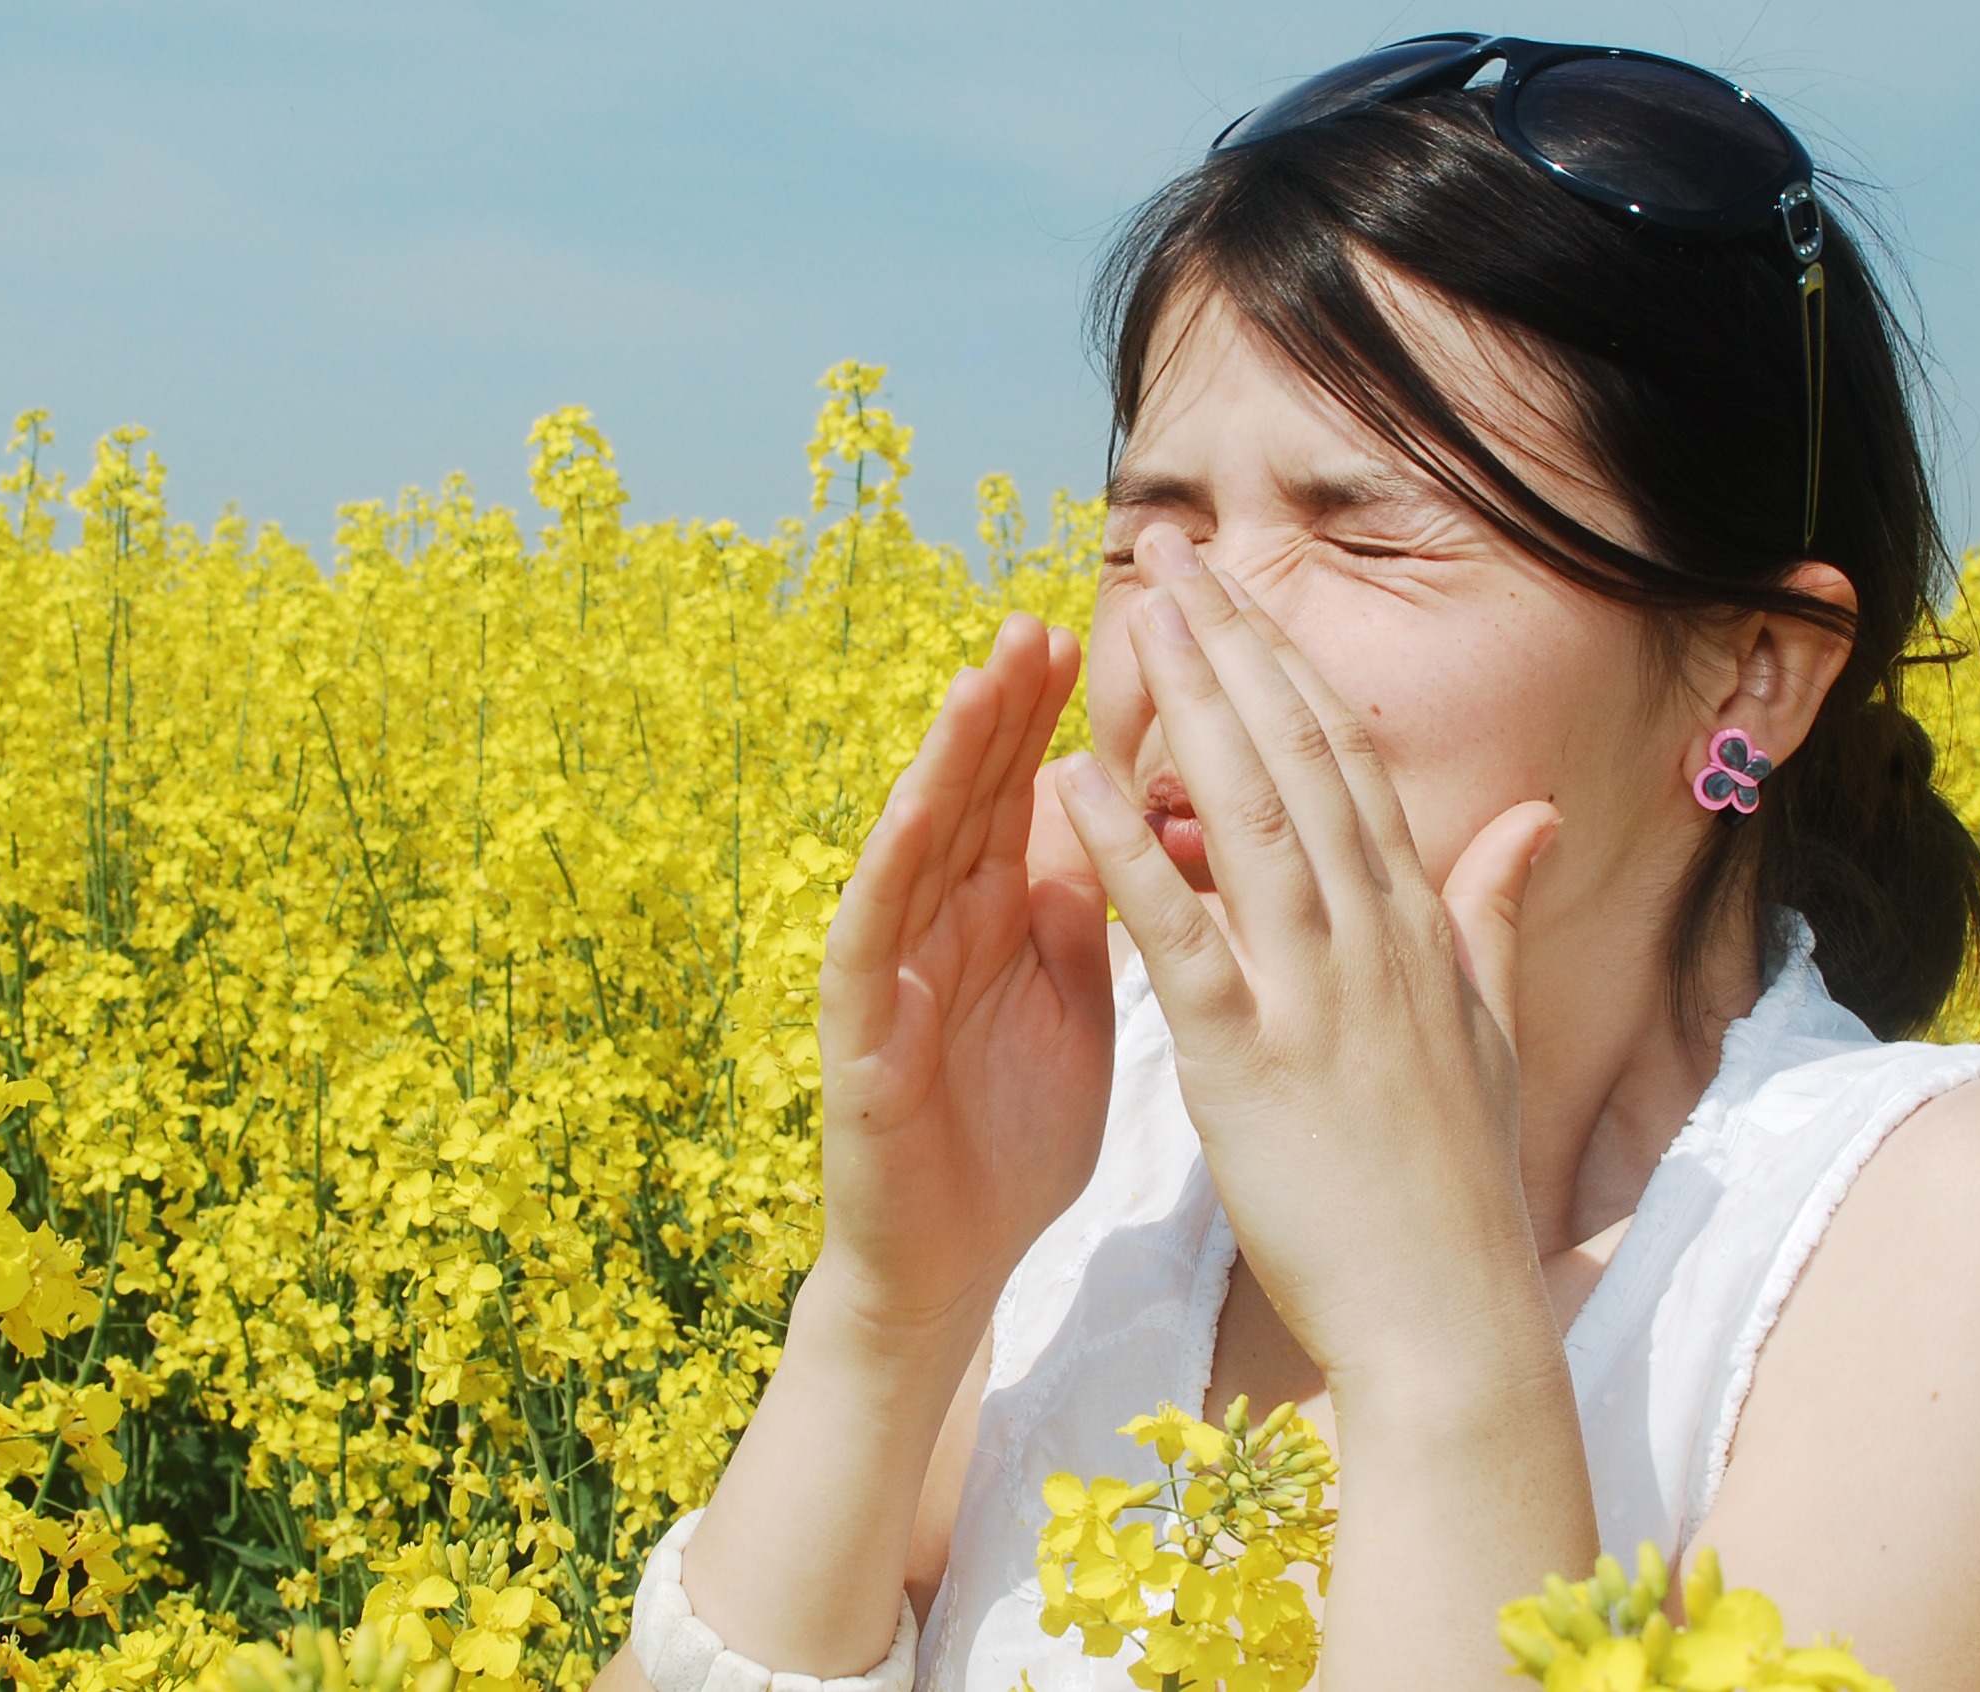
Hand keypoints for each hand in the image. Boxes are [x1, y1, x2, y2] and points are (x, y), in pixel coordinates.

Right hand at [814, 610, 1109, 1351]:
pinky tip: (914, 813)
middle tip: (1042, 619)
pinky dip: (890, 871)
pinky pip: (870, 939)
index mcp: (1000, 918)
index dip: (1057, 718)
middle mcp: (939, 927)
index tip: (1105, 634)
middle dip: (1004, 708)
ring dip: (946, 762)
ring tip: (980, 681)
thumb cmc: (1012, 1138)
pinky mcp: (859, 1037)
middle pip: (971, 798)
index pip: (1027, 794)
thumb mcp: (1074, 1004)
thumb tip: (1120, 817)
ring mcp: (892, 973)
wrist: (954, 1267)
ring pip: (917, 845)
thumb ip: (1085, 914)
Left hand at [1051, 528, 1559, 1387]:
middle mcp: (1373, 937)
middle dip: (1234, 644)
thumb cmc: (1454, 1184)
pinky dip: (1127, 854)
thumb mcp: (1485, 1031)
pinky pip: (1181, 938)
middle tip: (1173, 552)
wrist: (1450, 1314)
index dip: (1288, 665)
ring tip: (1137, 616)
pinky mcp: (1249, 1062)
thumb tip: (1534, 818)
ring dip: (1189, 708)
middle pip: (1298, 757)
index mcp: (1417, 925)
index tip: (1239, 591)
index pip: (1347, 761)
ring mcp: (1316, 994)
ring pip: (1248, 817)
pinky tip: (1074, 783)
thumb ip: (1491, 912)